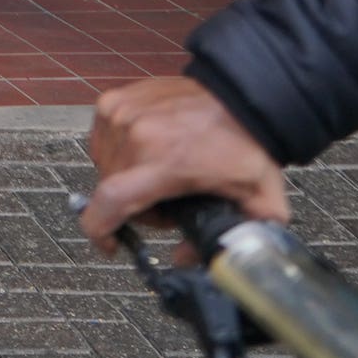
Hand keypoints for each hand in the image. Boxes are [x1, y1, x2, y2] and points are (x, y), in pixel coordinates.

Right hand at [79, 76, 290, 253]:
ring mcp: (122, 113)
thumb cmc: (248, 145)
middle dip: (133, 206)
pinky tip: (147, 151)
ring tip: (158, 175)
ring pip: (103, 164)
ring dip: (123, 177)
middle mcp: (136, 134)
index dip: (99, 230)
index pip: (110, 201)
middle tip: (165, 204)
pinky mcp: (117, 100)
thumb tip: (181, 258)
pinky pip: (102, 138)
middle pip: (110, 189)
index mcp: (166, 162)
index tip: (109, 244)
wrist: (241, 98)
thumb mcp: (257, 204)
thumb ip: (224, 240)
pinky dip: (118, 151)